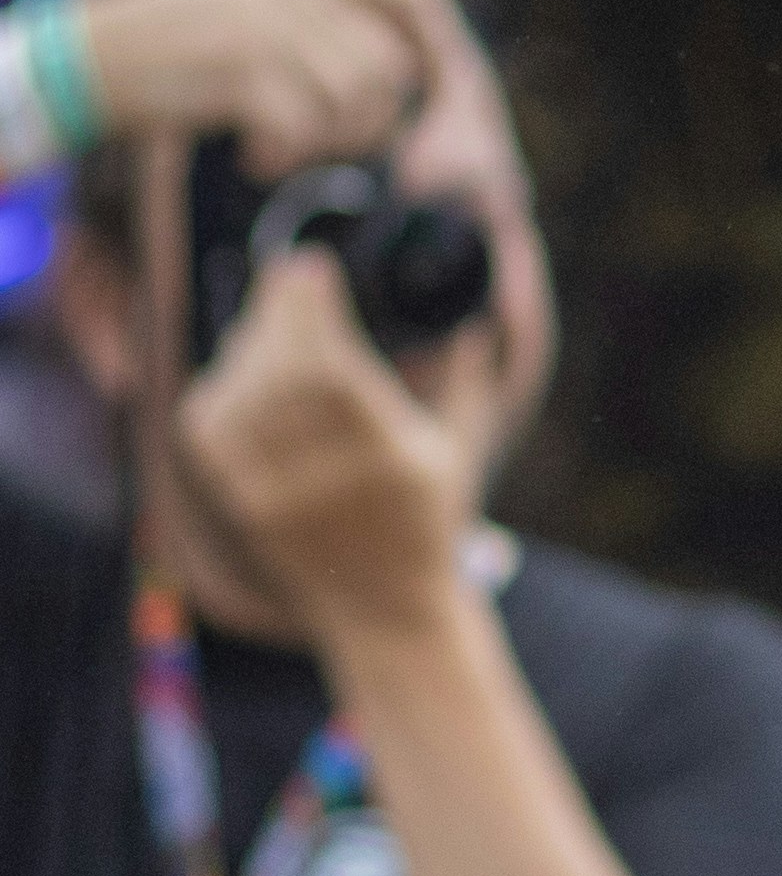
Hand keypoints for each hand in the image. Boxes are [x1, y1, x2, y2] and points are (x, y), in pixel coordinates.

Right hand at [72, 0, 466, 173]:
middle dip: (377, 119)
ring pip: (361, 100)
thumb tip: (426, 65)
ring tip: (285, 146)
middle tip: (328, 139)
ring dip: (331, 142)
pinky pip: (307, 127)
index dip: (442, 46)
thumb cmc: (185, 36)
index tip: (442, 95)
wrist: (93, 52)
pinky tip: (256, 156)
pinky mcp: (243, 64)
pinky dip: (286, 156)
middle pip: (394, 63)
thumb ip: (336, 14)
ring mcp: (270, 17)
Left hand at [172, 248, 490, 644]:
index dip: (312, 311)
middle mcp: (334, 479)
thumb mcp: (460, 453)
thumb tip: (475, 320)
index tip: (311, 265)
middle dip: (278, 312)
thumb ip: (466, 383)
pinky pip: (212, 431)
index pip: (334, 370)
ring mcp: (282, 496)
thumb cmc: (429, 524)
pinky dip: (221, 387)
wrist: (385, 610)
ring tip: (269, 319)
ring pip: (244, 397)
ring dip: (250, 345)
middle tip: (285, 274)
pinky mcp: (244, 506)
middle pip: (284, 375)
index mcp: (393, 460)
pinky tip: (240, 368)